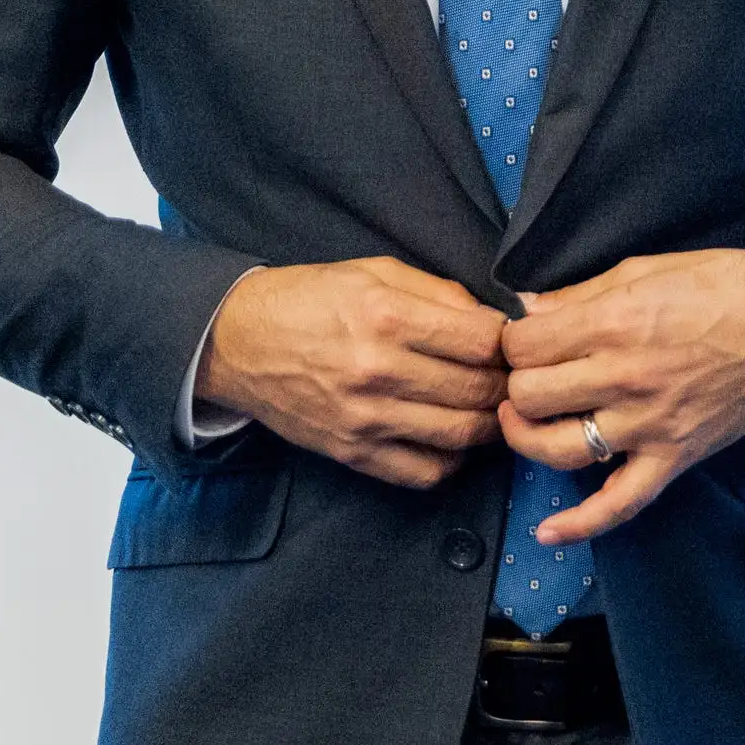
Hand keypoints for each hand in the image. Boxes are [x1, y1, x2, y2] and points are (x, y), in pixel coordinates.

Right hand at [196, 256, 509, 488]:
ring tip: (487, 404)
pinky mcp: (353, 454)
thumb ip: (437, 291)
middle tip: (506, 373)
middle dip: (505, 382)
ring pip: (460, 435)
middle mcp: (377, 372)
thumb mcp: (372, 271)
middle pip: (477, 390)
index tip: (505, 337)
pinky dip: (453, 459)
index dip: (506, 339)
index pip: (480, 340)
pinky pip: (425, 472)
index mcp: (384, 316)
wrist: (238, 343)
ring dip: (489, 422)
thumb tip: (491, 317)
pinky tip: (452, 435)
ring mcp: (365, 420)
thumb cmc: (308, 299)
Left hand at [496, 248, 744, 545]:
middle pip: (532, 395)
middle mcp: (626, 377)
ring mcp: (649, 424)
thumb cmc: (720, 286)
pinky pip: (621, 503)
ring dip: (527, 438)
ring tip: (522, 420)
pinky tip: (548, 534)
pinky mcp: (673, 458)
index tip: (524, 340)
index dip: (513, 341)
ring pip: (559, 448)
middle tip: (529, 375)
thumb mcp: (644, 269)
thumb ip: (580, 294)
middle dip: (517, 384)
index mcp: (615, 321)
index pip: (526, 344)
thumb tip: (526, 307)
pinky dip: (581, 524)